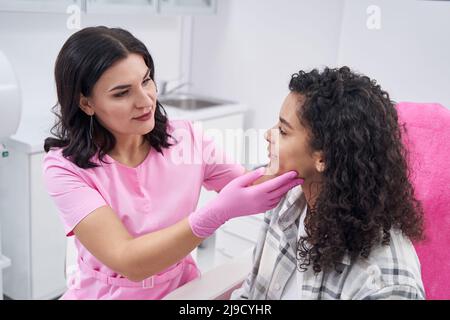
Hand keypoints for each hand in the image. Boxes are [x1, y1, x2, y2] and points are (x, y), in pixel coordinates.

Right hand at [188, 168, 303, 237]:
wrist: (223, 210)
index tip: (294, 173)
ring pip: (279, 198)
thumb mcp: (238, 182)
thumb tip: (263, 170)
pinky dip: (279, 197)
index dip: (286, 178)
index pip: (276, 184)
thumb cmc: (228, 195)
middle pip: (281, 191)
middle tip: (300, 178)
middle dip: (291, 184)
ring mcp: (262, 206)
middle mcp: (262, 201)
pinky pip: (274, 203)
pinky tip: (280, 192)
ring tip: (292, 183)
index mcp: (257, 193)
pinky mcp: (261, 210)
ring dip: (286, 190)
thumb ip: (251, 176)